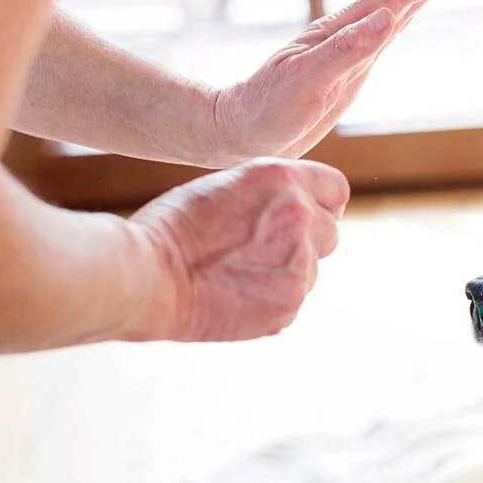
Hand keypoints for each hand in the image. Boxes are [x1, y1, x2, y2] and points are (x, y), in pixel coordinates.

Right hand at [125, 158, 348, 341]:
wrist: (147, 277)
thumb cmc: (171, 228)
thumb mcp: (226, 186)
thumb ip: (270, 196)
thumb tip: (297, 212)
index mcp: (282, 178)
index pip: (336, 188)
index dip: (320, 203)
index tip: (304, 215)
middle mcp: (300, 216)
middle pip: (329, 232)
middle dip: (304, 241)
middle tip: (259, 250)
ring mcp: (300, 263)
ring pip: (310, 271)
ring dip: (284, 272)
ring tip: (234, 273)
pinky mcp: (289, 304)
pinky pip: (291, 301)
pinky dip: (269, 301)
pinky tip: (231, 295)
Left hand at [207, 0, 471, 162]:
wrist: (237, 130)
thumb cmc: (267, 109)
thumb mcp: (306, 82)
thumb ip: (347, 50)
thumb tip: (388, 17)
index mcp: (340, 32)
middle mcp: (347, 36)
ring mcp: (347, 52)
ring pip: (392, 11)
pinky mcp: (346, 72)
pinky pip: (383, 37)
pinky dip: (403, 18)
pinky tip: (404, 14)